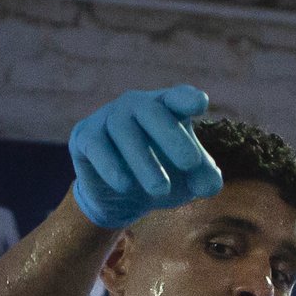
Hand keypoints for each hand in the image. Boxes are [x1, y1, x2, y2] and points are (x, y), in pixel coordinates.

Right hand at [67, 86, 222, 229]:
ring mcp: (108, 117)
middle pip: (151, 111)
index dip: (187, 98)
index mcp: (166, 108)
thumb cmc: (162, 176)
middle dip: (172, 136)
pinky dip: (111, 166)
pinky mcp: (85, 136)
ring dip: (144, 161)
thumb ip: (204, 179)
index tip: (200, 104)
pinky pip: (97, 146)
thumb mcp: (187, 182)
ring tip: (161, 189)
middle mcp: (136, 105)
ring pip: (124, 130)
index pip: (178, 97)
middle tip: (191, 163)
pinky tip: (125, 185)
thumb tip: (211, 184)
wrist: (119, 198)